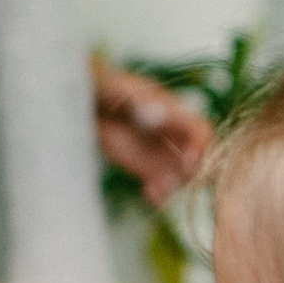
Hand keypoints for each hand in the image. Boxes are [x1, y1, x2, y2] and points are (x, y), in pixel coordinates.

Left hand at [93, 62, 212, 206]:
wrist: (83, 102)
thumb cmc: (103, 86)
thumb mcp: (117, 88)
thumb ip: (138, 101)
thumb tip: (157, 114)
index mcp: (171, 111)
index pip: (200, 131)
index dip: (200, 147)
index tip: (188, 161)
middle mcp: (170, 134)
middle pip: (195, 157)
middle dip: (190, 172)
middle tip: (172, 182)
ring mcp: (158, 151)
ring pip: (179, 174)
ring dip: (174, 186)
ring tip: (156, 191)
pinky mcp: (142, 166)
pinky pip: (159, 183)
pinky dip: (159, 193)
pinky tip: (149, 196)